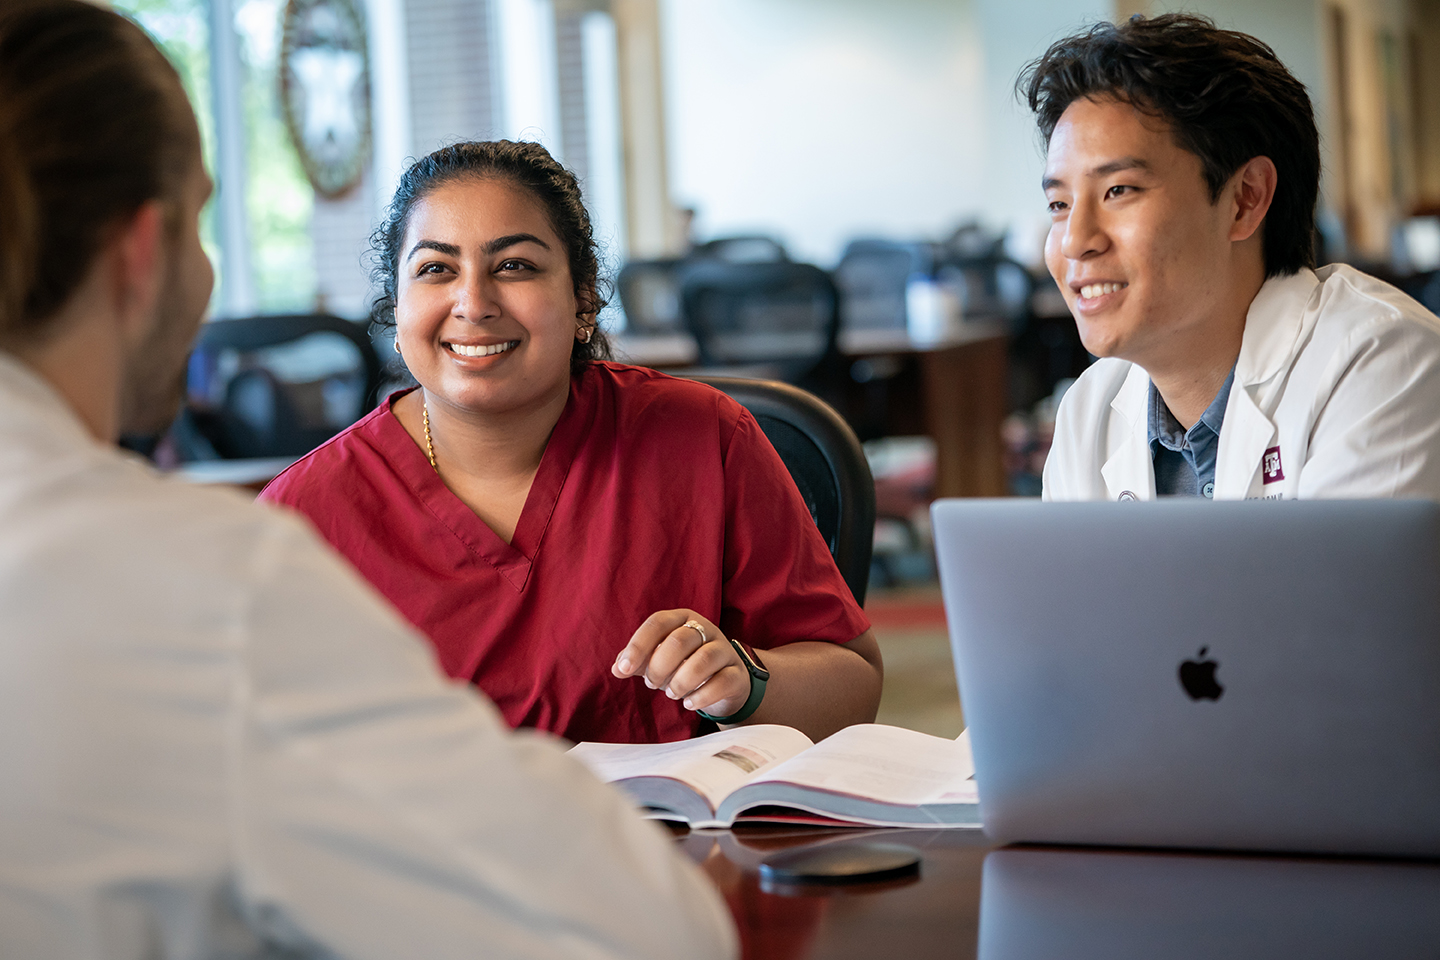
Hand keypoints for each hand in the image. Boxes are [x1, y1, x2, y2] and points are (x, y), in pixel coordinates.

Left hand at [611, 610, 751, 716]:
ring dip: (681, 680)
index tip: (624, 669)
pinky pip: (722, 681)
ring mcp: (724, 650)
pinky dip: (701, 695)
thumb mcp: (659, 661)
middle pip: (680, 640)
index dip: (638, 645)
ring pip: (704, 658)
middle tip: (652, 683)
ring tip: (671, 694)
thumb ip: (638, 662)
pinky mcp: (737, 673)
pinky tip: (689, 703)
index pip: (658, 622)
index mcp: (682, 619)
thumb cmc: (686, 666)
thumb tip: (617, 667)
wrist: (725, 683)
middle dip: (660, 666)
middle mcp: (705, 629)